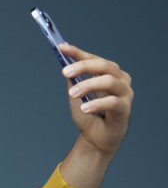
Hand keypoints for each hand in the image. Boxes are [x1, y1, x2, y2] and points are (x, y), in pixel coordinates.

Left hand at [59, 42, 132, 156]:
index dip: (78, 53)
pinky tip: (84, 108)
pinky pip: (112, 102)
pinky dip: (97, 104)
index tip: (62, 48)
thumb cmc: (88, 115)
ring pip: (109, 81)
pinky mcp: (125, 109)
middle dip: (83, 67)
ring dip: (89, 85)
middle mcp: (120, 79)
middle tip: (66, 72)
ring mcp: (125, 93)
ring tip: (73, 94)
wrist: (94, 139)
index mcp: (109, 72)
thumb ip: (74, 80)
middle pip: (104, 66)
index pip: (93, 58)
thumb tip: (66, 65)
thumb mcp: (77, 94)